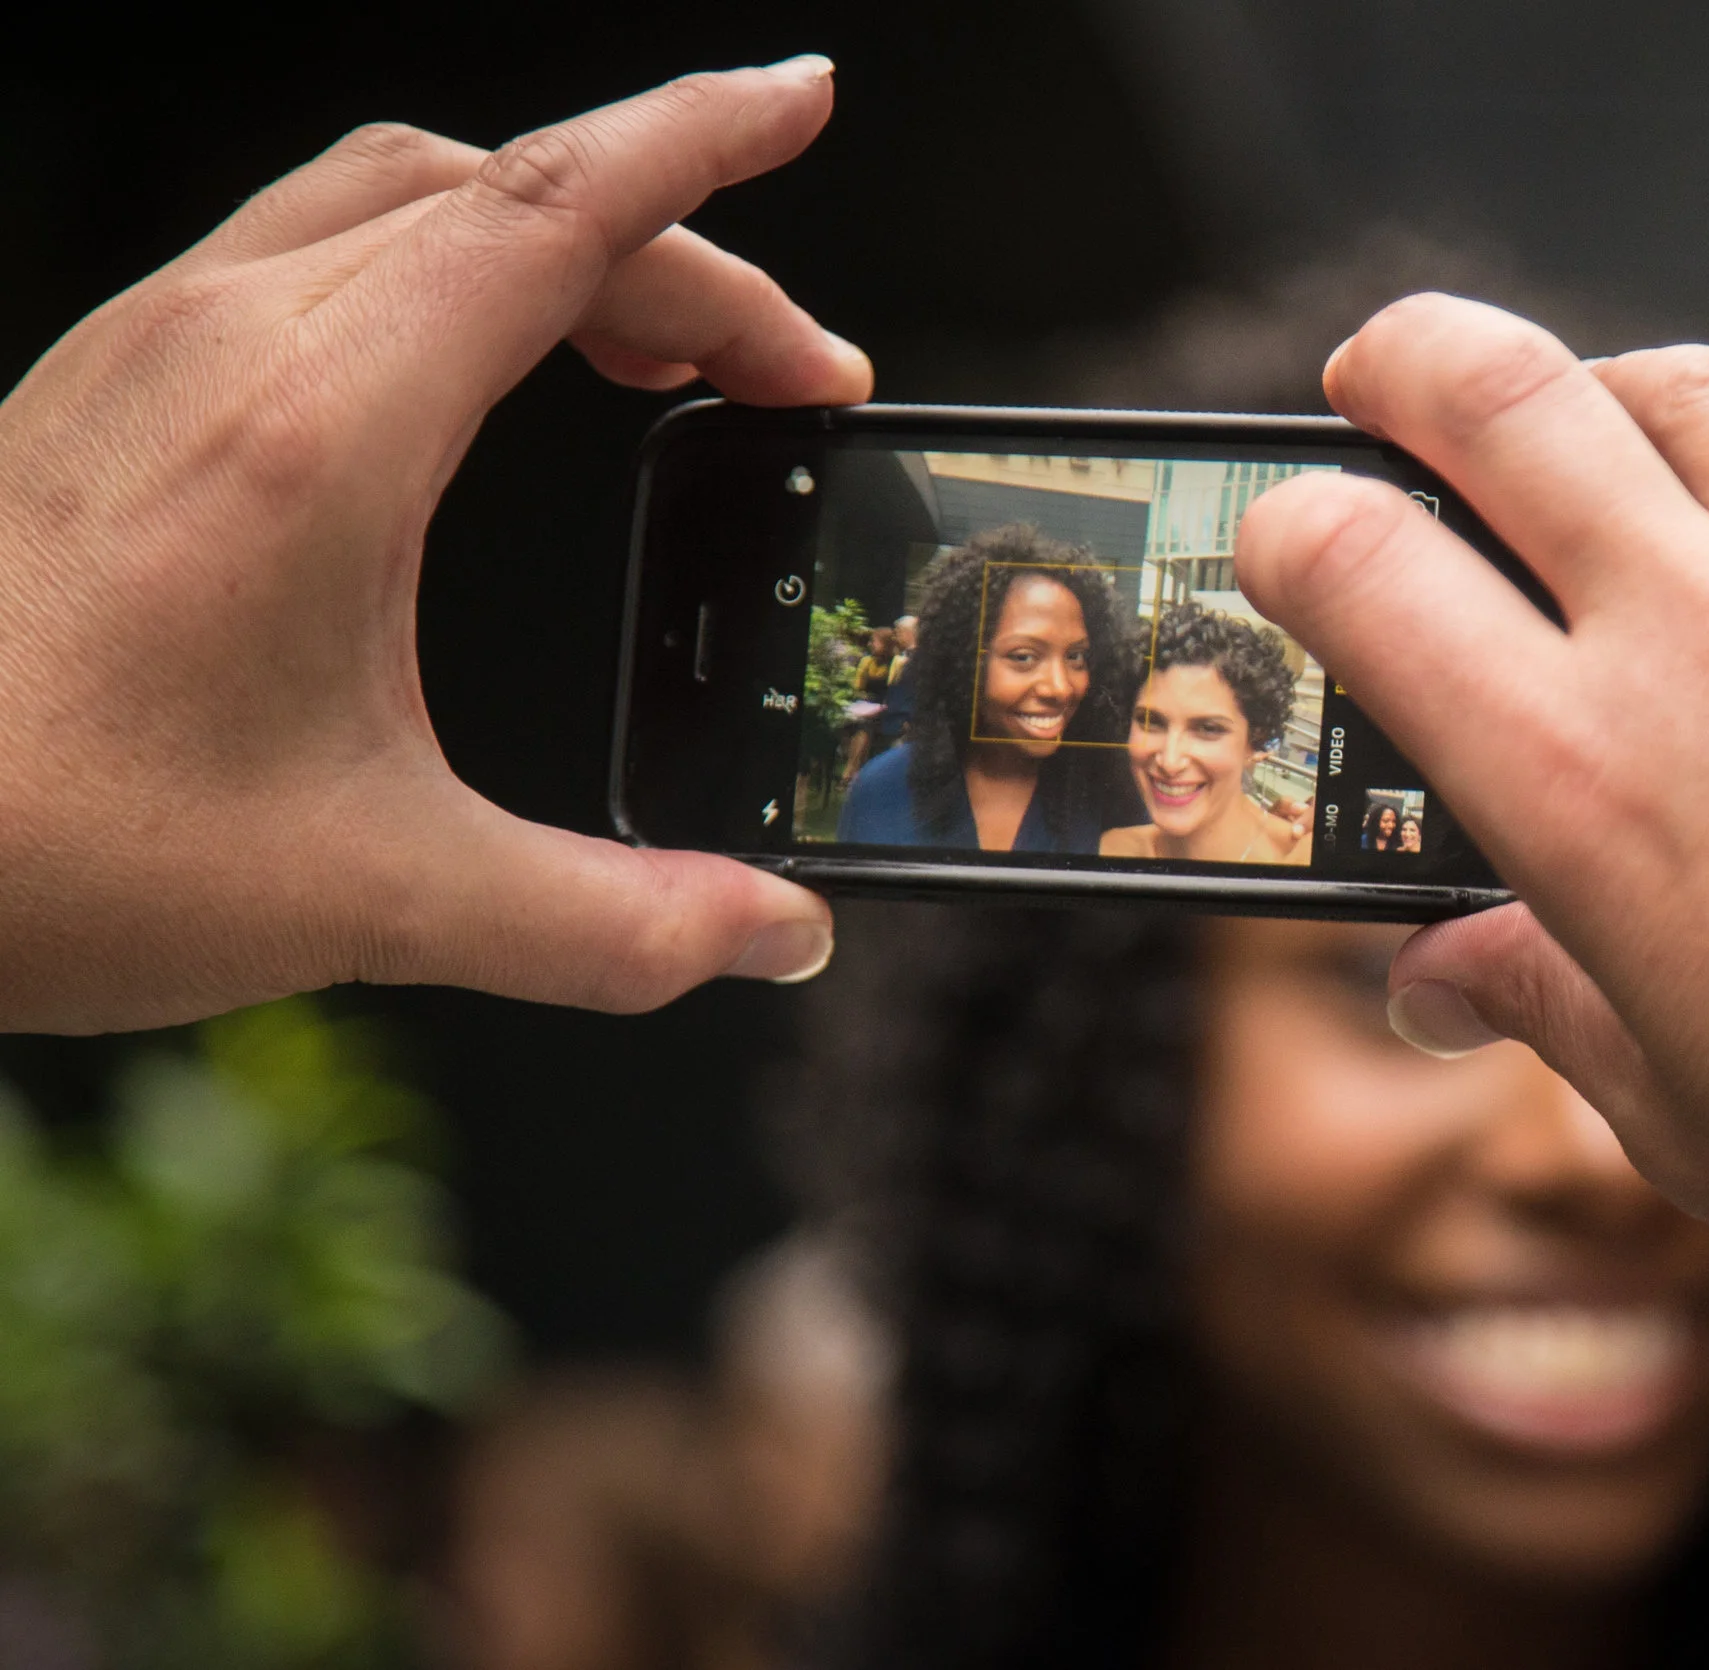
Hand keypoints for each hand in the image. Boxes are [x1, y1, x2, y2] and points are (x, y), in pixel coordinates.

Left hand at [0, 62, 865, 1032]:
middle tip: (788, 367)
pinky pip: (318, 243)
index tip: (803, 96)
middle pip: (509, 193)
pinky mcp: (116, 380)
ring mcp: (159, 343)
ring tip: (654, 346)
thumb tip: (771, 934)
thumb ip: (612, 923)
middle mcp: (234, 341)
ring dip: (556, 235)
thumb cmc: (46, 837)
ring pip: (403, 195)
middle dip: (684, 248)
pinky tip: (473, 373)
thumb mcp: (378, 897)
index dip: (707, 140)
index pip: (559, 211)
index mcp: (322, 424)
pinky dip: (446, 263)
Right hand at [1235, 295, 1708, 1330]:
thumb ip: (1534, 998)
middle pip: (1506, 392)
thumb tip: (1439, 980)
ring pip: (1698, 384)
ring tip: (1593, 441)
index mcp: (1583, 778)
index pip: (1361, 565)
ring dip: (1610, 392)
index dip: (1288, 532)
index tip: (1289, 544)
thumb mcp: (1669, 1100)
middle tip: (1383, 377)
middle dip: (1405, 358)